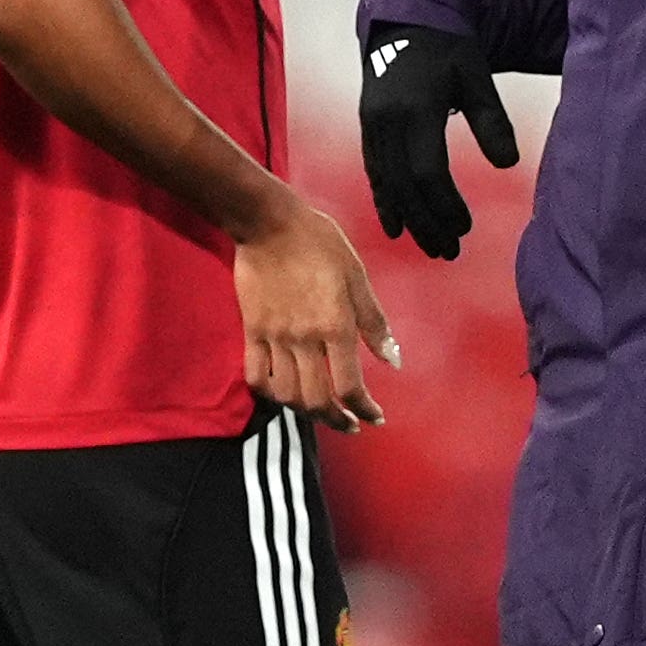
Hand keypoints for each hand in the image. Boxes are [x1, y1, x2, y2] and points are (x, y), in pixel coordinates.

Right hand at [235, 201, 402, 431]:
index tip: (374, 417)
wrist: (268, 223)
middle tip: (349, 422)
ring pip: (286, 394)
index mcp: (335, 326)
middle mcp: (304, 339)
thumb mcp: (358, 276)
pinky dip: (269, 393)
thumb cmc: (319, 243)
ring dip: (304, 411)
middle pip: (316, 400)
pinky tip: (283, 392)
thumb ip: (374, 322)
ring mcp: (274, 337)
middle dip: (336, 419)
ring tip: (319, 411)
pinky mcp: (251, 331)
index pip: (350, 386)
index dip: (365, 409)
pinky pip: (255, 375)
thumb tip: (393, 361)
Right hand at [357, 21, 518, 259]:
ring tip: (430, 247)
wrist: (406, 23)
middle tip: (449, 252)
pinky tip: (395, 226)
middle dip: (427, 222)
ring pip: (387, 184)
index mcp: (415, 109)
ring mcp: (372, 127)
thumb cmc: (448, 51)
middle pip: (404, 186)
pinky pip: (375, 174)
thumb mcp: (476, 77)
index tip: (465, 227)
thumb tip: (507, 162)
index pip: (427, 169)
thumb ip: (491, 120)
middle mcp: (386, 122)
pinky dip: (385, 202)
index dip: (445, 203)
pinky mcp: (367, 130)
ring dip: (408, 219)